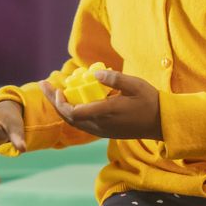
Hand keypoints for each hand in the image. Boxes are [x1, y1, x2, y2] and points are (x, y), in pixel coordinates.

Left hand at [39, 68, 160, 140]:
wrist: (161, 122)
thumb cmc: (150, 101)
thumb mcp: (135, 84)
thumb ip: (115, 79)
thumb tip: (94, 73)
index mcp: (106, 113)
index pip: (74, 113)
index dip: (61, 103)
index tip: (56, 89)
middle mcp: (101, 125)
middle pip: (69, 118)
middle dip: (54, 102)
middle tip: (44, 85)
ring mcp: (103, 130)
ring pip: (74, 122)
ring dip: (61, 108)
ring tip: (53, 92)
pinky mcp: (105, 131)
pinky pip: (83, 124)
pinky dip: (72, 112)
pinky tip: (71, 100)